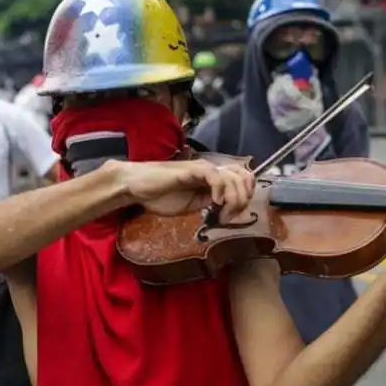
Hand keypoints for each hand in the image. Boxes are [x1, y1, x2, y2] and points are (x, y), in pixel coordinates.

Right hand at [111, 159, 254, 221]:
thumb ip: (211, 204)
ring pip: (233, 178)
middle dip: (242, 200)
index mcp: (213, 178)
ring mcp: (203, 168)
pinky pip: (215, 176)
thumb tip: (228, 209)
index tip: (235, 213)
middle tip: (227, 216)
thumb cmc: (161, 195)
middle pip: (244, 178)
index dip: (247, 195)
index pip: (243, 178)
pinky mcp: (192, 169)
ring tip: (221, 213)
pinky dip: (220, 190)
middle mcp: (212, 170)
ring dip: (233, 199)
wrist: (138, 188)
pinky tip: (214, 202)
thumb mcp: (194, 205)